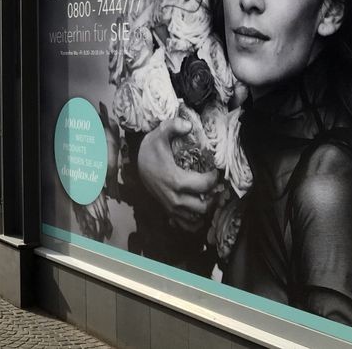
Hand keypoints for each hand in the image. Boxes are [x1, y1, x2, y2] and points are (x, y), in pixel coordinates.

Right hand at [137, 115, 218, 231]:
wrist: (137, 164)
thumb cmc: (151, 150)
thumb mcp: (158, 134)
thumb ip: (172, 126)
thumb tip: (188, 125)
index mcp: (176, 180)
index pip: (206, 185)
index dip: (215, 177)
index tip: (215, 169)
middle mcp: (175, 198)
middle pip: (204, 205)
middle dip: (213, 195)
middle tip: (214, 184)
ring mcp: (171, 207)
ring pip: (198, 217)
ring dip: (206, 208)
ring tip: (208, 195)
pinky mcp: (169, 212)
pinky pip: (187, 225)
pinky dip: (196, 221)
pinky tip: (198, 209)